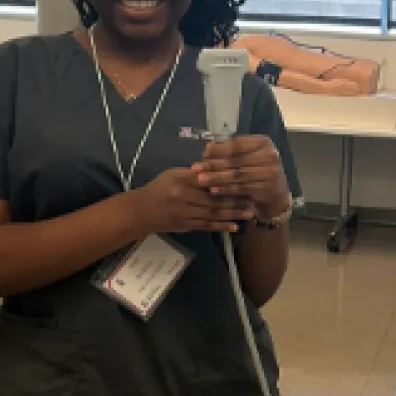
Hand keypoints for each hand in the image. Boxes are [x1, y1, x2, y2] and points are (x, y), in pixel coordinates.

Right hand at [131, 169, 253, 235]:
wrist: (141, 212)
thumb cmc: (158, 189)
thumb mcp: (172, 174)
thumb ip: (192, 173)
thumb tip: (216, 169)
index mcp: (180, 180)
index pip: (206, 179)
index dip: (225, 180)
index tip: (242, 178)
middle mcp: (183, 197)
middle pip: (213, 197)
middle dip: (235, 198)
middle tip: (253, 196)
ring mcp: (185, 213)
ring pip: (213, 213)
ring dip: (233, 213)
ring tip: (249, 212)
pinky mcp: (187, 226)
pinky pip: (207, 226)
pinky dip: (222, 226)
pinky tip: (235, 226)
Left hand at [192, 136, 289, 218]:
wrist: (277, 194)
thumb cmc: (257, 171)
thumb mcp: (248, 157)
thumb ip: (231, 152)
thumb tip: (207, 148)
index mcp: (263, 142)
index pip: (237, 144)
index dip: (219, 149)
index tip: (203, 153)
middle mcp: (269, 155)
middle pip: (235, 160)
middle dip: (213, 164)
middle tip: (196, 168)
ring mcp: (269, 172)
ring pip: (237, 175)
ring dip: (216, 177)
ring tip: (200, 179)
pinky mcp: (266, 188)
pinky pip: (241, 188)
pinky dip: (225, 189)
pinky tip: (213, 190)